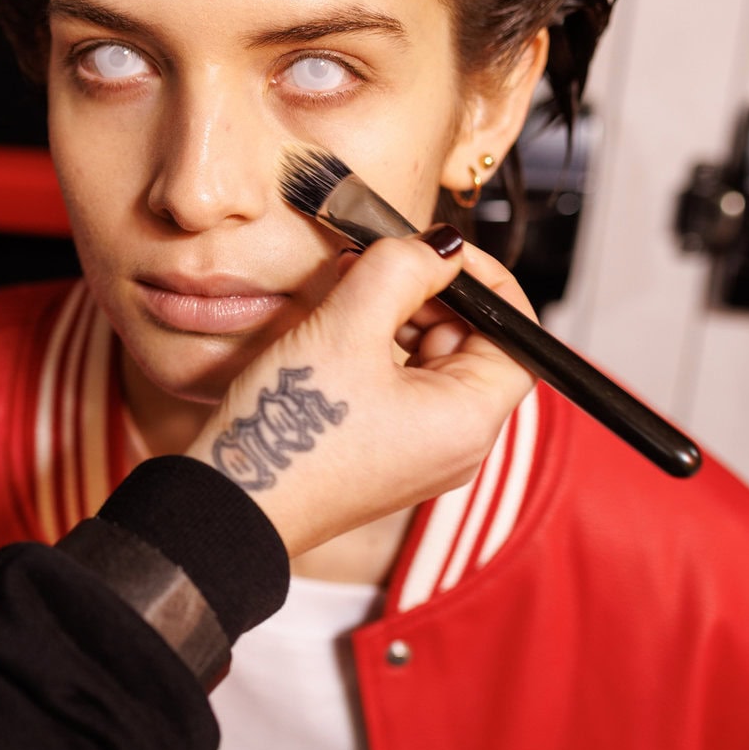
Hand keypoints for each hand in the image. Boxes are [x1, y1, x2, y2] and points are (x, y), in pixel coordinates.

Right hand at [185, 229, 534, 554]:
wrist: (230, 505)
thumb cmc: (288, 436)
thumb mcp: (344, 330)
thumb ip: (399, 270)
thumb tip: (440, 244)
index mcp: (468, 422)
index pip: (518, 339)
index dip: (488, 284)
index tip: (442, 251)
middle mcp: (455, 446)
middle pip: (473, 348)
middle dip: (431, 296)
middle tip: (378, 263)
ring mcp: (418, 454)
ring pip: (432, 365)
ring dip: (399, 319)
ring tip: (346, 292)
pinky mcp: (382, 455)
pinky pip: (401, 390)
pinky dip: (378, 352)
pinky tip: (336, 330)